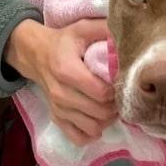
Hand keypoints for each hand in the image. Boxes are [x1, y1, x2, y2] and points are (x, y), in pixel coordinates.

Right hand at [5, 18, 115, 145]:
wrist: (37, 54)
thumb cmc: (65, 41)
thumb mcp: (83, 28)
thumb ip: (105, 29)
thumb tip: (128, 36)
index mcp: (67, 70)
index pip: (101, 92)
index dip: (117, 89)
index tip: (120, 81)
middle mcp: (60, 93)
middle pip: (100, 112)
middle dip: (115, 105)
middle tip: (119, 94)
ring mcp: (57, 109)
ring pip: (93, 127)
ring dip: (107, 119)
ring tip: (111, 105)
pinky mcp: (56, 119)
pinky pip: (78, 138)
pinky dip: (92, 133)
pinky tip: (97, 119)